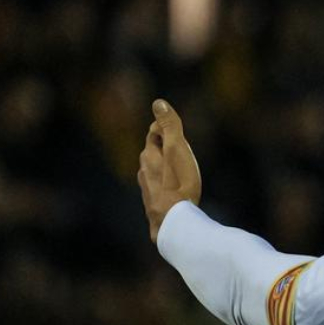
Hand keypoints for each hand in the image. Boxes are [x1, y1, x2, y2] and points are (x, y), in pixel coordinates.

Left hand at [136, 98, 202, 241]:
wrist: (173, 222)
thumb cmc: (180, 185)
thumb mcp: (177, 150)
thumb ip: (170, 127)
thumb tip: (158, 102)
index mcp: (150, 156)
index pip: (153, 133)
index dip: (164, 128)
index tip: (175, 127)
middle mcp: (144, 171)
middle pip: (151, 152)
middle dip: (162, 146)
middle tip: (177, 144)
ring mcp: (147, 189)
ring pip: (153, 172)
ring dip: (163, 167)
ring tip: (176, 168)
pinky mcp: (153, 204)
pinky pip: (158, 189)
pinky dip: (165, 185)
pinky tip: (173, 192)